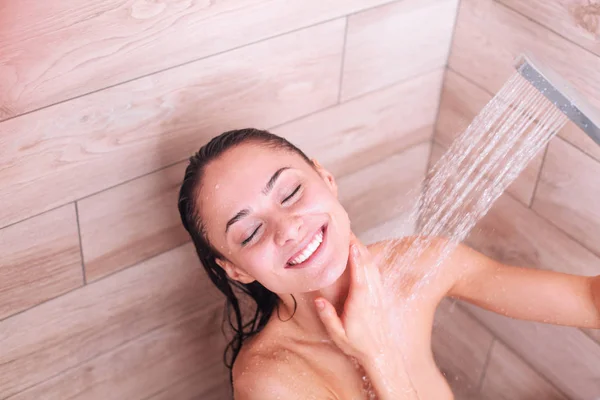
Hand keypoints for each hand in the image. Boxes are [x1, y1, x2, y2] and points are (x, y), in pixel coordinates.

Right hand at [314, 233, 397, 363]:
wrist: (381, 354)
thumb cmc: (358, 345)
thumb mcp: (338, 335)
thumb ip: (328, 316)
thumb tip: (319, 299)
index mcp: (361, 302)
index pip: (359, 274)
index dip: (355, 257)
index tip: (350, 242)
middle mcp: (371, 295)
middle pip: (367, 265)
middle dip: (358, 246)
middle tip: (348, 231)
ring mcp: (378, 294)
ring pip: (373, 267)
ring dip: (364, 251)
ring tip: (353, 238)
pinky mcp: (380, 295)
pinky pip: (376, 273)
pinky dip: (370, 260)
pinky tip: (364, 254)